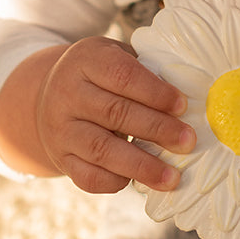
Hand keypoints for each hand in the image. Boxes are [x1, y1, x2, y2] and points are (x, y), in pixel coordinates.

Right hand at [0, 37, 194, 192]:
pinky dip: (116, 181)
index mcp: (86, 60)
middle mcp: (67, 94)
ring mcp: (60, 129)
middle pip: (115, 113)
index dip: (155, 92)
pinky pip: (88, 176)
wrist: (46, 98)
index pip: (122, 75)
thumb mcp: (116, 57)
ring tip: (172, 177)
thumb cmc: (99, 76)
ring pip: (102, 149)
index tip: (183, 106)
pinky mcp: (61, 159)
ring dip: (142, 165)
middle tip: (189, 141)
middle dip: (157, 129)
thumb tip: (193, 98)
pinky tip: (139, 181)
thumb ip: (147, 72)